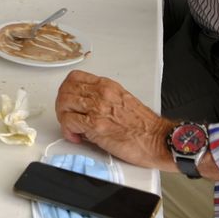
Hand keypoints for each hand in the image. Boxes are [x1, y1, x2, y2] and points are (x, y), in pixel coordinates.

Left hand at [55, 70, 172, 169]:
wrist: (157, 139)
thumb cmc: (143, 126)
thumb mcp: (121, 100)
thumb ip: (101, 99)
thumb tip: (83, 107)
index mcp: (107, 86)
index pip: (74, 78)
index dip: (66, 90)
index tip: (68, 102)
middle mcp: (101, 93)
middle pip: (65, 89)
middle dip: (62, 105)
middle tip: (67, 117)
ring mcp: (98, 108)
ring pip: (64, 103)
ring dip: (63, 118)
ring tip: (72, 128)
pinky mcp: (96, 125)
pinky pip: (69, 121)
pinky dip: (67, 130)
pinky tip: (76, 136)